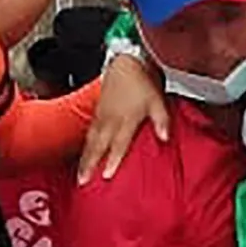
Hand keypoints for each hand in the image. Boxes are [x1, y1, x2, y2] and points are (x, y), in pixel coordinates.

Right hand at [78, 51, 168, 183]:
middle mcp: (110, 120)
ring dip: (84, 159)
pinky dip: (84, 147)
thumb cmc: (142, 84)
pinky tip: (83, 157)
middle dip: (90, 165)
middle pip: (98, 146)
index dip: (113, 160)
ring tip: (80, 176)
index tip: (106, 175)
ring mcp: (101, 117)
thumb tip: (165, 138)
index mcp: (126, 119)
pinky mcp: (97, 113)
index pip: (119, 144)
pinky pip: (88, 134)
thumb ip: (162, 121)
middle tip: (83, 182)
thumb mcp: (157, 101)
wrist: (126, 64)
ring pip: (90, 142)